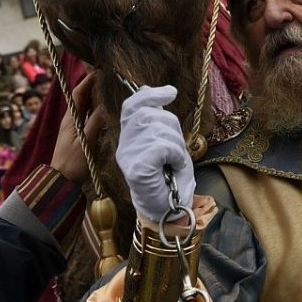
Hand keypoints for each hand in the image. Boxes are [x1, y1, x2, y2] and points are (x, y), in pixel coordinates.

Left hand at [51, 72, 104, 183]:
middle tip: (108, 77)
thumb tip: (105, 103)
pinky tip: (106, 110)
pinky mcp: (79, 135)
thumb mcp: (87, 142)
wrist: (61, 182)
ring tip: (110, 89)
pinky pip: (88, 117)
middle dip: (93, 85)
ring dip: (96, 97)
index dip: (88, 80)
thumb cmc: (74, 163)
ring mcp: (74, 128)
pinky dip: (96, 109)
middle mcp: (71, 120)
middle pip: (82, 97)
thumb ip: (96, 122)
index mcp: (71, 119)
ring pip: (85, 107)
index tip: (101, 70)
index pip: (78, 93)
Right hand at [115, 85, 193, 222]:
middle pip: (150, 115)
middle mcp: (124, 145)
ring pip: (159, 129)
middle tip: (176, 148)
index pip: (132, 106)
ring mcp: (128, 156)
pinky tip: (174, 167)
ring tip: (174, 161)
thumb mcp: (168, 144)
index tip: (170, 92)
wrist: (168, 209)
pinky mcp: (136, 167)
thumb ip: (161, 121)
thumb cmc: (170, 178)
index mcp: (129, 137)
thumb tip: (159, 92)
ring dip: (176, 144)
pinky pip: (164, 147)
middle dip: (172, 126)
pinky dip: (177, 156)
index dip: (150, 95)